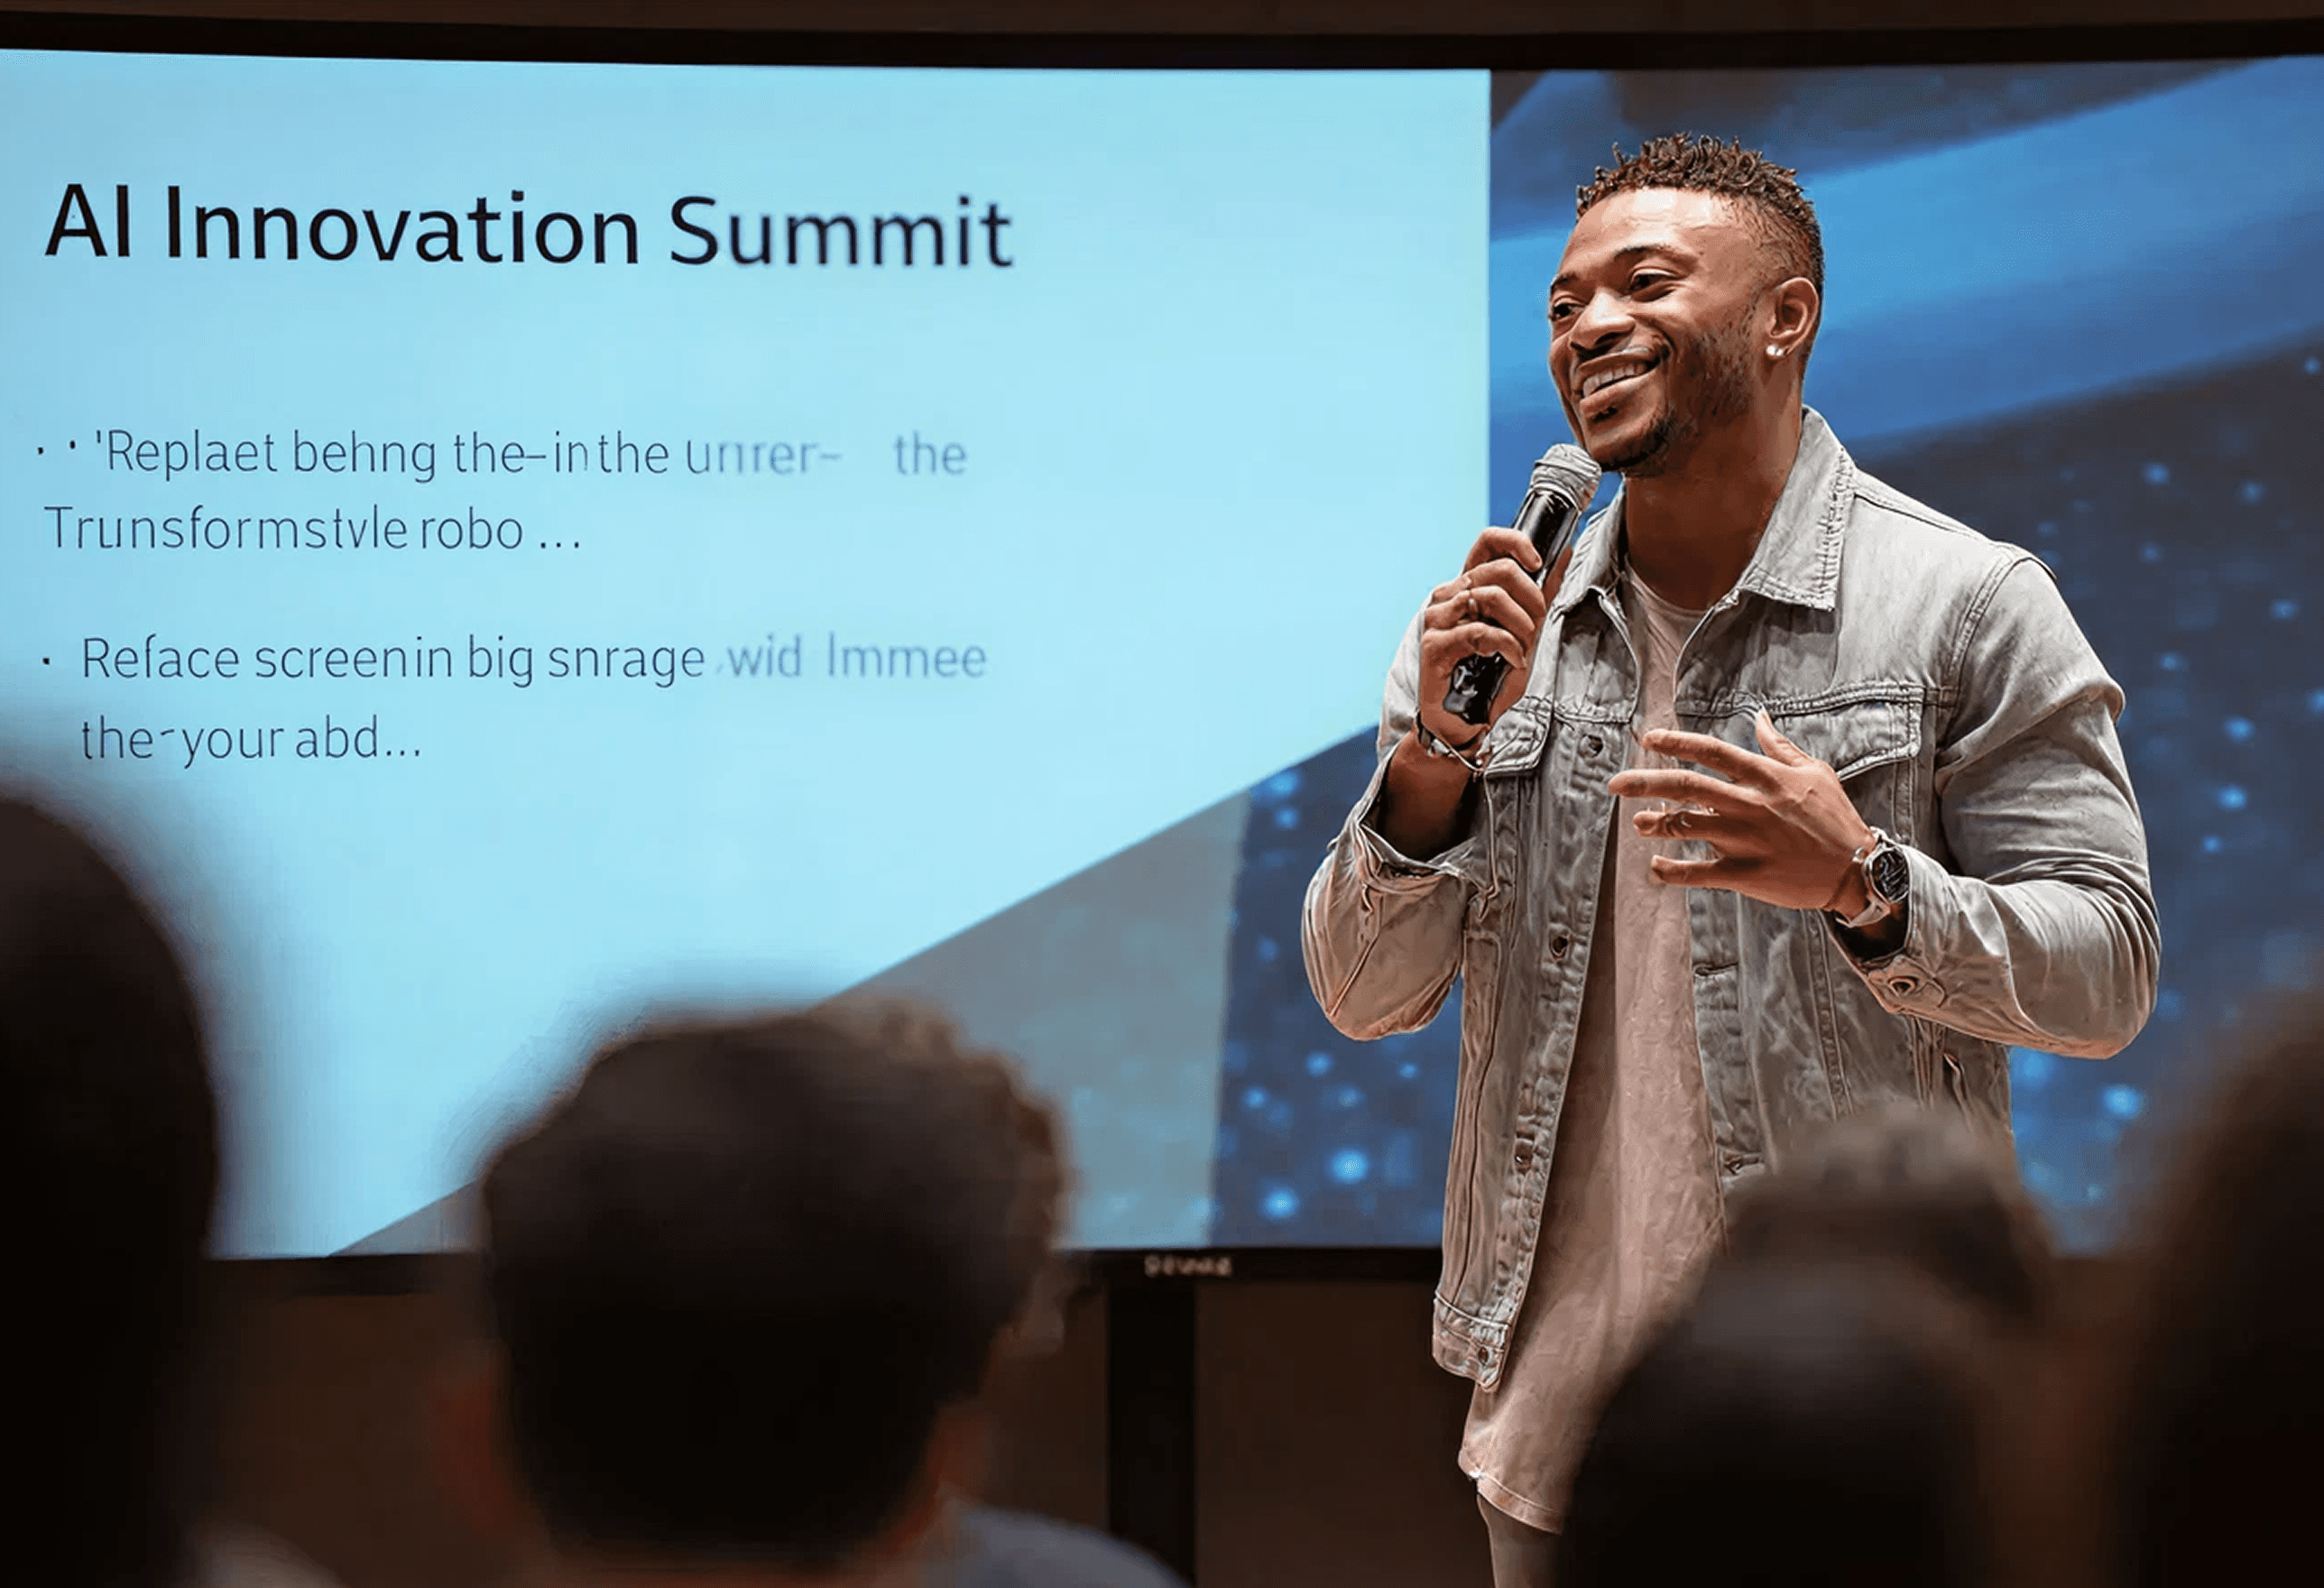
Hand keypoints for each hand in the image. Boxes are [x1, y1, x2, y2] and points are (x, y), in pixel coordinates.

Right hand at [1414, 528, 1570, 747]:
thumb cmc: (1490, 678)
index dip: (1516, 542)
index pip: (1488, 542)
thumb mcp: (1526, 631)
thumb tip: (1565, 554)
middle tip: (1535, 625)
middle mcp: (1448, 596)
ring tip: (1521, 648)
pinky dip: (1506, 645)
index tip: (1537, 563)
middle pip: (1498, 570)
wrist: (1465, 721)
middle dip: (1531, 598)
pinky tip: (1511, 660)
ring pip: (1490, 597)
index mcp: (1468, 586)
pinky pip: (1480, 631)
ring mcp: (1437, 619)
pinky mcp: (1433, 644)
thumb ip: (1541, 593)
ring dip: (1520, 626)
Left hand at [1606, 710, 1874, 910]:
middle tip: (1615, 783)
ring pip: (1688, 828)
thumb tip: (1759, 717)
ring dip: (1656, 824)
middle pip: (1688, 787)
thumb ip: (1780, 747)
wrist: (1857, 870)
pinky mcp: (1748, 875)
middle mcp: (1752, 806)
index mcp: (1766, 778)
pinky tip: (1655, 867)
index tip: (1648, 738)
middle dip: (1646, 783)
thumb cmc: (1835, 818)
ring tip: (1638, 823)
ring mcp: (1748, 841)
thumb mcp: (1815, 772)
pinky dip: (1672, 871)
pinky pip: (1700, 873)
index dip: (1677, 743)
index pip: (1713, 752)